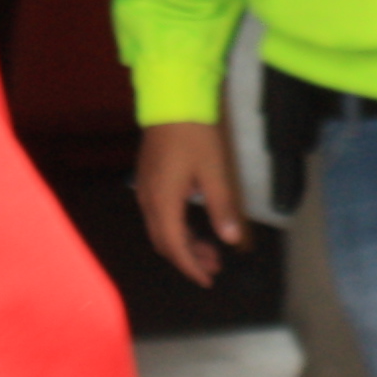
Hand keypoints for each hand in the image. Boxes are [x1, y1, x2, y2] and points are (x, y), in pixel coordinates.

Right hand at [134, 120, 243, 286]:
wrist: (172, 97)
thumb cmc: (196, 134)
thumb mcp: (215, 170)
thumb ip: (222, 207)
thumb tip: (231, 240)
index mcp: (163, 201)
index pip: (174, 246)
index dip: (190, 266)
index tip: (208, 279)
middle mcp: (148, 199)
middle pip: (164, 241)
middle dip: (189, 257)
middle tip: (215, 265)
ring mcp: (145, 188)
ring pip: (160, 228)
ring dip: (183, 242)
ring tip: (210, 248)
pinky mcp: (147, 178)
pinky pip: (158, 214)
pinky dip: (176, 226)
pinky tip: (194, 224)